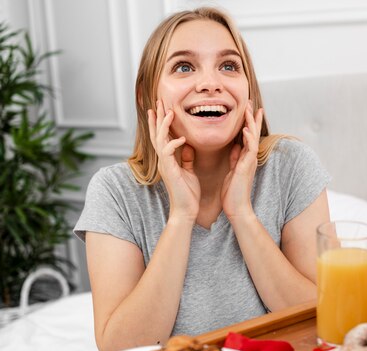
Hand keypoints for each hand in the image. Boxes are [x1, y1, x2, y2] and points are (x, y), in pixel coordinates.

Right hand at [148, 100, 200, 222]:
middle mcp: (163, 160)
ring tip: (168, 111)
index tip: (162, 109)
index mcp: (168, 160)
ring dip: (163, 125)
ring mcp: (164, 165)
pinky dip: (174, 143)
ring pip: (159, 139)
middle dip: (158, 117)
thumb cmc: (188, 194)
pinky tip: (181, 138)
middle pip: (157, 134)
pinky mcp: (169, 170)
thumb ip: (186, 159)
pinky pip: (167, 152)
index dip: (161, 123)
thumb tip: (187, 146)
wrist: (187, 211)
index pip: (162, 137)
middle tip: (159, 102)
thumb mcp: (189, 172)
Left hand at [221, 101, 263, 221]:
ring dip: (251, 123)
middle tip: (250, 102)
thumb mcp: (232, 171)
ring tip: (250, 109)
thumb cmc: (233, 193)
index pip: (247, 136)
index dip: (248, 122)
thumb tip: (236, 147)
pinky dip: (248, 139)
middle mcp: (249, 158)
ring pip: (253, 138)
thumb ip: (235, 158)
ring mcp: (249, 162)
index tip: (247, 109)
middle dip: (252, 117)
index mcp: (244, 158)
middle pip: (253, 133)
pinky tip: (246, 129)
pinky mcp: (246, 167)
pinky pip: (249, 150)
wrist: (236, 208)